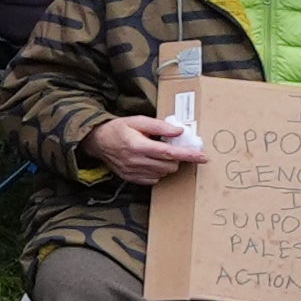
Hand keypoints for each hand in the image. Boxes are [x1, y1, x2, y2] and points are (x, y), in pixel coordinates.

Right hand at [90, 112, 209, 184]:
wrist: (97, 142)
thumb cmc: (118, 129)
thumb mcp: (138, 121)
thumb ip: (159, 126)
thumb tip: (179, 131)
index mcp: (138, 145)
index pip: (169, 153)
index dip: (188, 155)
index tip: (202, 157)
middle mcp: (136, 161)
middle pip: (169, 166)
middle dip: (176, 158)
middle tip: (171, 148)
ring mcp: (133, 172)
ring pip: (163, 174)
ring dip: (167, 165)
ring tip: (157, 153)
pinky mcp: (131, 178)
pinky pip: (153, 180)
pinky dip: (157, 172)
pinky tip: (150, 162)